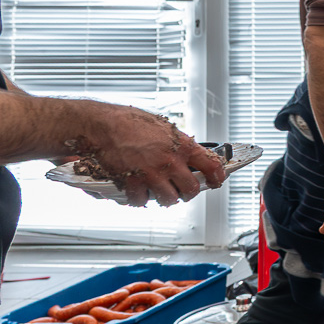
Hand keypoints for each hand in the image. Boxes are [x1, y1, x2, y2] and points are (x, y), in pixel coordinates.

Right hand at [88, 105, 226, 207]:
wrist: (106, 125)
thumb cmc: (132, 122)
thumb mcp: (165, 128)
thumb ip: (179, 144)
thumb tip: (192, 156)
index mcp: (182, 145)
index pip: (211, 165)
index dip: (218, 176)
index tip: (217, 181)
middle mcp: (170, 161)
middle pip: (191, 189)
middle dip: (189, 193)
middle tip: (184, 190)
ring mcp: (152, 174)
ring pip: (169, 199)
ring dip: (166, 198)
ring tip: (160, 191)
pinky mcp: (133, 183)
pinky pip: (142, 201)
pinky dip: (141, 199)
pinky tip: (139, 190)